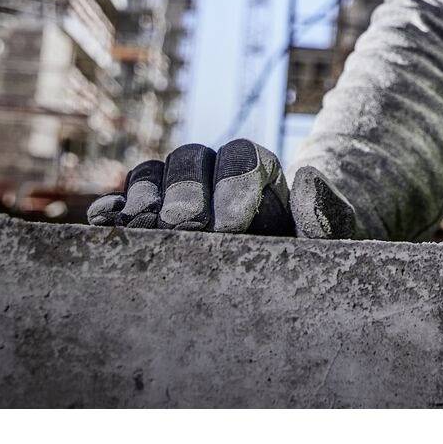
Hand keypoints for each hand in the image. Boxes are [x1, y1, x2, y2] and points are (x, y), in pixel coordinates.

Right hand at [86, 139, 360, 237]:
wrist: (286, 284)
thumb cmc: (312, 264)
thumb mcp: (334, 244)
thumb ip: (328, 215)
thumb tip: (307, 177)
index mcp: (261, 173)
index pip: (243, 158)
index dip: (234, 185)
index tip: (231, 226)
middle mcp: (213, 175)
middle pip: (192, 159)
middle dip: (187, 193)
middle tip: (186, 229)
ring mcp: (176, 193)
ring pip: (155, 174)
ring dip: (147, 198)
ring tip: (147, 229)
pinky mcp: (144, 221)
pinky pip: (123, 203)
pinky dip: (114, 210)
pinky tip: (108, 224)